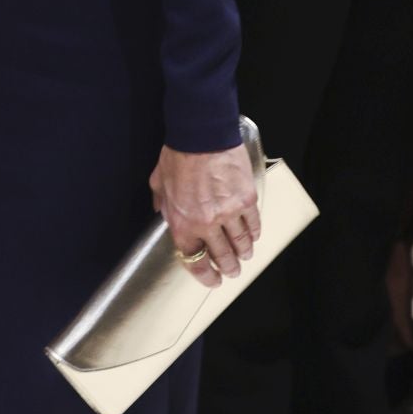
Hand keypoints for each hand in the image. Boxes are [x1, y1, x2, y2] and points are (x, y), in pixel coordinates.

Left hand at [150, 142, 259, 289]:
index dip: (206, 275)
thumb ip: (160, 201)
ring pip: (241, 243)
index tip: (212, 280)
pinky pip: (253, 224)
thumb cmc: (178, 155)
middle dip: (228, 268)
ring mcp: (229, 213)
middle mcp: (207, 224)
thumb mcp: (158, 181)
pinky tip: (253, 236)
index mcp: (182, 223)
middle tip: (232, 272)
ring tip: (245, 256)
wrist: (201, 134)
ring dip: (244, 253)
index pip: (195, 260)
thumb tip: (161, 211)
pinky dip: (254, 233)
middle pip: (222, 256)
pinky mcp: (246, 200)